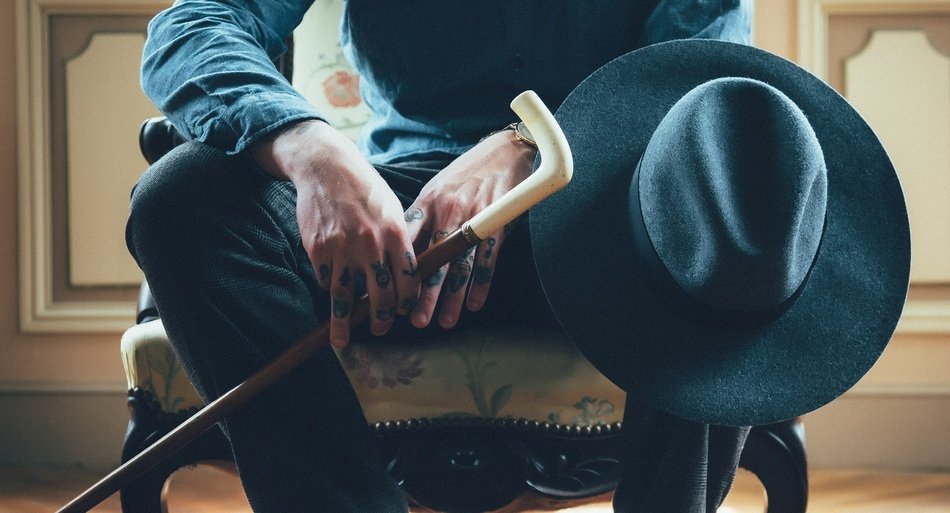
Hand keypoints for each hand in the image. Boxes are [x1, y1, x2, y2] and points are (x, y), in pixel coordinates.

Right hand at [251, 120, 420, 347]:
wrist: (327, 169)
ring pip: (346, 296)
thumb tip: (408, 276)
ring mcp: (342, 249)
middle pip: (380, 295)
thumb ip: (401, 242)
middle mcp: (371, 245)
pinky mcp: (318, 249)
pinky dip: (330, 289)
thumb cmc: (366, 190)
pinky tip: (332, 294)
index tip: (404, 313)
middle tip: (379, 329)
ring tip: (343, 339)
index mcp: (396, 234)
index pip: (408, 281)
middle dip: (380, 319)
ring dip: (345, 321)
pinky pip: (326, 280)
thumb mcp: (393, 210)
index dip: (407, 303)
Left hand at [405, 128, 535, 328]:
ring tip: (445, 322)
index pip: (407, 243)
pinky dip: (480, 285)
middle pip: (433, 262)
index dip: (397, 270)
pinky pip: (487, 261)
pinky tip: (473, 304)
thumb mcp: (436, 189)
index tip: (388, 295)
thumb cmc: (465, 173)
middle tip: (414, 321)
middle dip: (423, 295)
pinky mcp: (497, 225)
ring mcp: (473, 221)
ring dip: (452, 298)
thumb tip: (402, 251)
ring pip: (459, 267)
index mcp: (428, 204)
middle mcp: (448, 213)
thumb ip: (420, 219)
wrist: (504, 151)